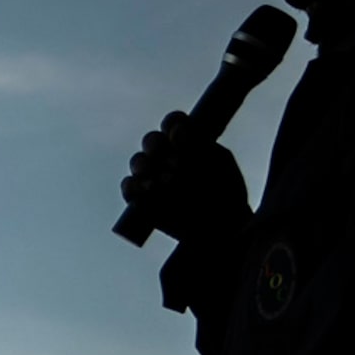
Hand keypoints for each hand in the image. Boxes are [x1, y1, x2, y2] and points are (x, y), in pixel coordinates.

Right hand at [121, 112, 250, 247]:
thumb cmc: (226, 194)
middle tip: (174, 163)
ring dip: (146, 166)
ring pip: (138, 161)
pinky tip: (148, 190)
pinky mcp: (139, 200)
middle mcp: (166, 156)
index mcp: (188, 142)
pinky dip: (134, 187)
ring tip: (163, 182)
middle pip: (151, 140)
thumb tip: (178, 133)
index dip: (173, 124)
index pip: (173, 123)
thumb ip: (198, 147)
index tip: (181, 134)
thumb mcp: (219, 166)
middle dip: (157, 146)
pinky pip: (128, 187)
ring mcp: (151, 177)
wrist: (222, 230)